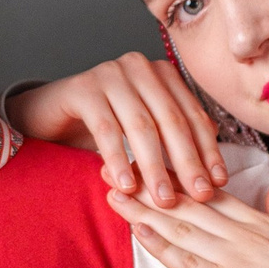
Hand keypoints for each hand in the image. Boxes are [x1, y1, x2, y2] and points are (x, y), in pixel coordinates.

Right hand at [10, 56, 224, 204]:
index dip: (208, 151)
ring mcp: (111, 74)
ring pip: (142, 126)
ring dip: (155, 166)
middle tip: (198, 196)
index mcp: (163, 74)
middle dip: (187, 162)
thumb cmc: (102, 126)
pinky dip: (118, 160)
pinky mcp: (83, 88)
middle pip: (171, 120)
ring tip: (163, 200)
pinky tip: (126, 185)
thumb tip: (213, 173)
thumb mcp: (143, 132)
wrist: (50, 115)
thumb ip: (173, 142)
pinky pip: (106, 129)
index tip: (217, 183)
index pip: (193, 115)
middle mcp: (140, 67)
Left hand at [113, 177, 268, 267]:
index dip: (179, 178)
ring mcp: (234, 257)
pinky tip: (137, 230)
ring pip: (180, 228)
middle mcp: (242, 233)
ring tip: (114, 193)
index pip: (211, 194)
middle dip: (149, 187)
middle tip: (116, 169)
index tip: (153, 164)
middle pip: (188, 205)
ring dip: (144, 210)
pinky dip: (160, 245)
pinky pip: (187, 262)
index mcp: (260, 220)